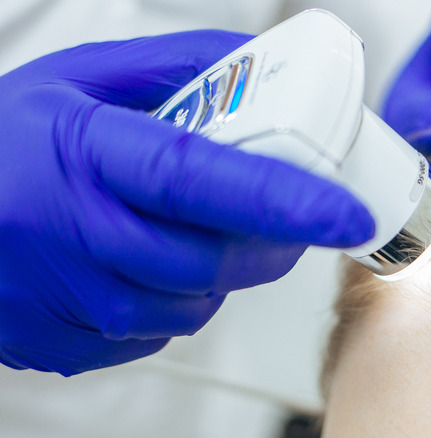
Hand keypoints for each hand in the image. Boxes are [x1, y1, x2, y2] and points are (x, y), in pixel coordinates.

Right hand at [0, 31, 373, 375]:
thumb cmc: (2, 145)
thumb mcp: (79, 81)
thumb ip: (176, 67)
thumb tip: (257, 64)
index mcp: (84, 154)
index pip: (201, 181)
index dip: (283, 199)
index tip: (345, 212)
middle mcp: (76, 234)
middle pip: (216, 257)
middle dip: (270, 239)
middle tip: (280, 210)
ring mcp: (70, 301)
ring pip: (199, 303)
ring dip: (220, 268)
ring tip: (186, 227)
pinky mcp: (70, 345)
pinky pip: (163, 332)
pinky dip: (177, 298)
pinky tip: (145, 262)